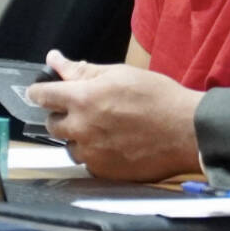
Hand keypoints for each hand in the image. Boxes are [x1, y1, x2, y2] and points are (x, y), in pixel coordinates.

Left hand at [26, 49, 204, 181]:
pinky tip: (117, 145)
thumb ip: (83, 70)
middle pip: (52, 124)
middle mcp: (80, 128)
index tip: (45, 92)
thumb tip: (54, 59)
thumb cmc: (159, 97)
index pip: (41, 95)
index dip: (41, 91)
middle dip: (64, 115)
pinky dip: (96, 154)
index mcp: (82, 99)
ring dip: (80, 137)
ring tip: (106, 130)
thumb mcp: (122, 74)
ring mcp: (90, 153)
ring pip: (69, 145)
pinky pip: (88, 162)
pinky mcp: (102, 171)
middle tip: (89, 110)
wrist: (188, 131)